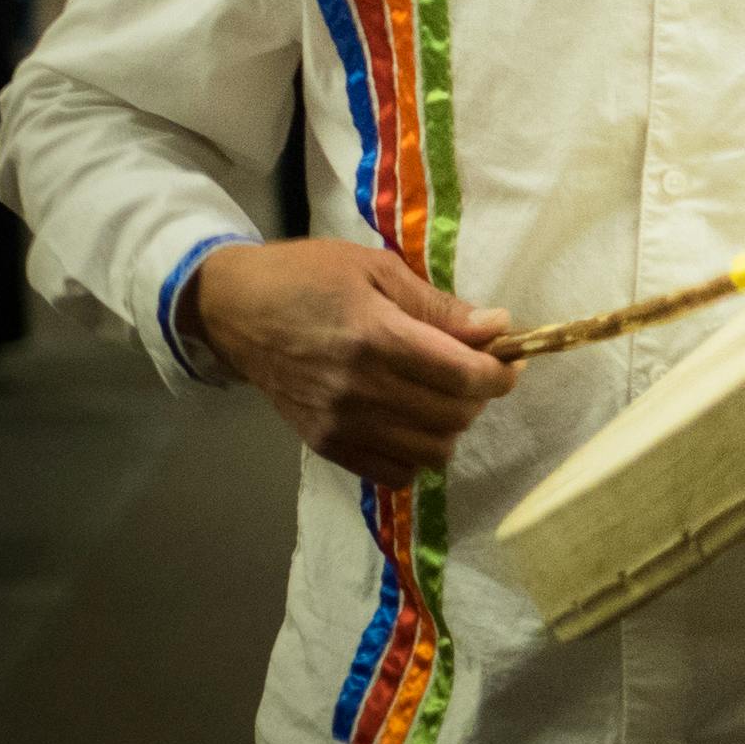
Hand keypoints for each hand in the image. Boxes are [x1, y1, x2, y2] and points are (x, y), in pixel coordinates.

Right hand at [187, 240, 519, 487]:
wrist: (234, 309)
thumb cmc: (308, 277)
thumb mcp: (377, 270)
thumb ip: (438, 306)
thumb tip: (497, 327)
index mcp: (375, 338)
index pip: (463, 376)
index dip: (501, 374)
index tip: (510, 360)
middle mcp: (358, 389)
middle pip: (453, 416)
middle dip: (480, 396)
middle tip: (475, 372)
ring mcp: (339, 423)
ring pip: (429, 452)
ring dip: (451, 427)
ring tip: (443, 397)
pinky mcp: (323, 444)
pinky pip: (392, 473)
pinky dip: (415, 455)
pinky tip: (413, 424)